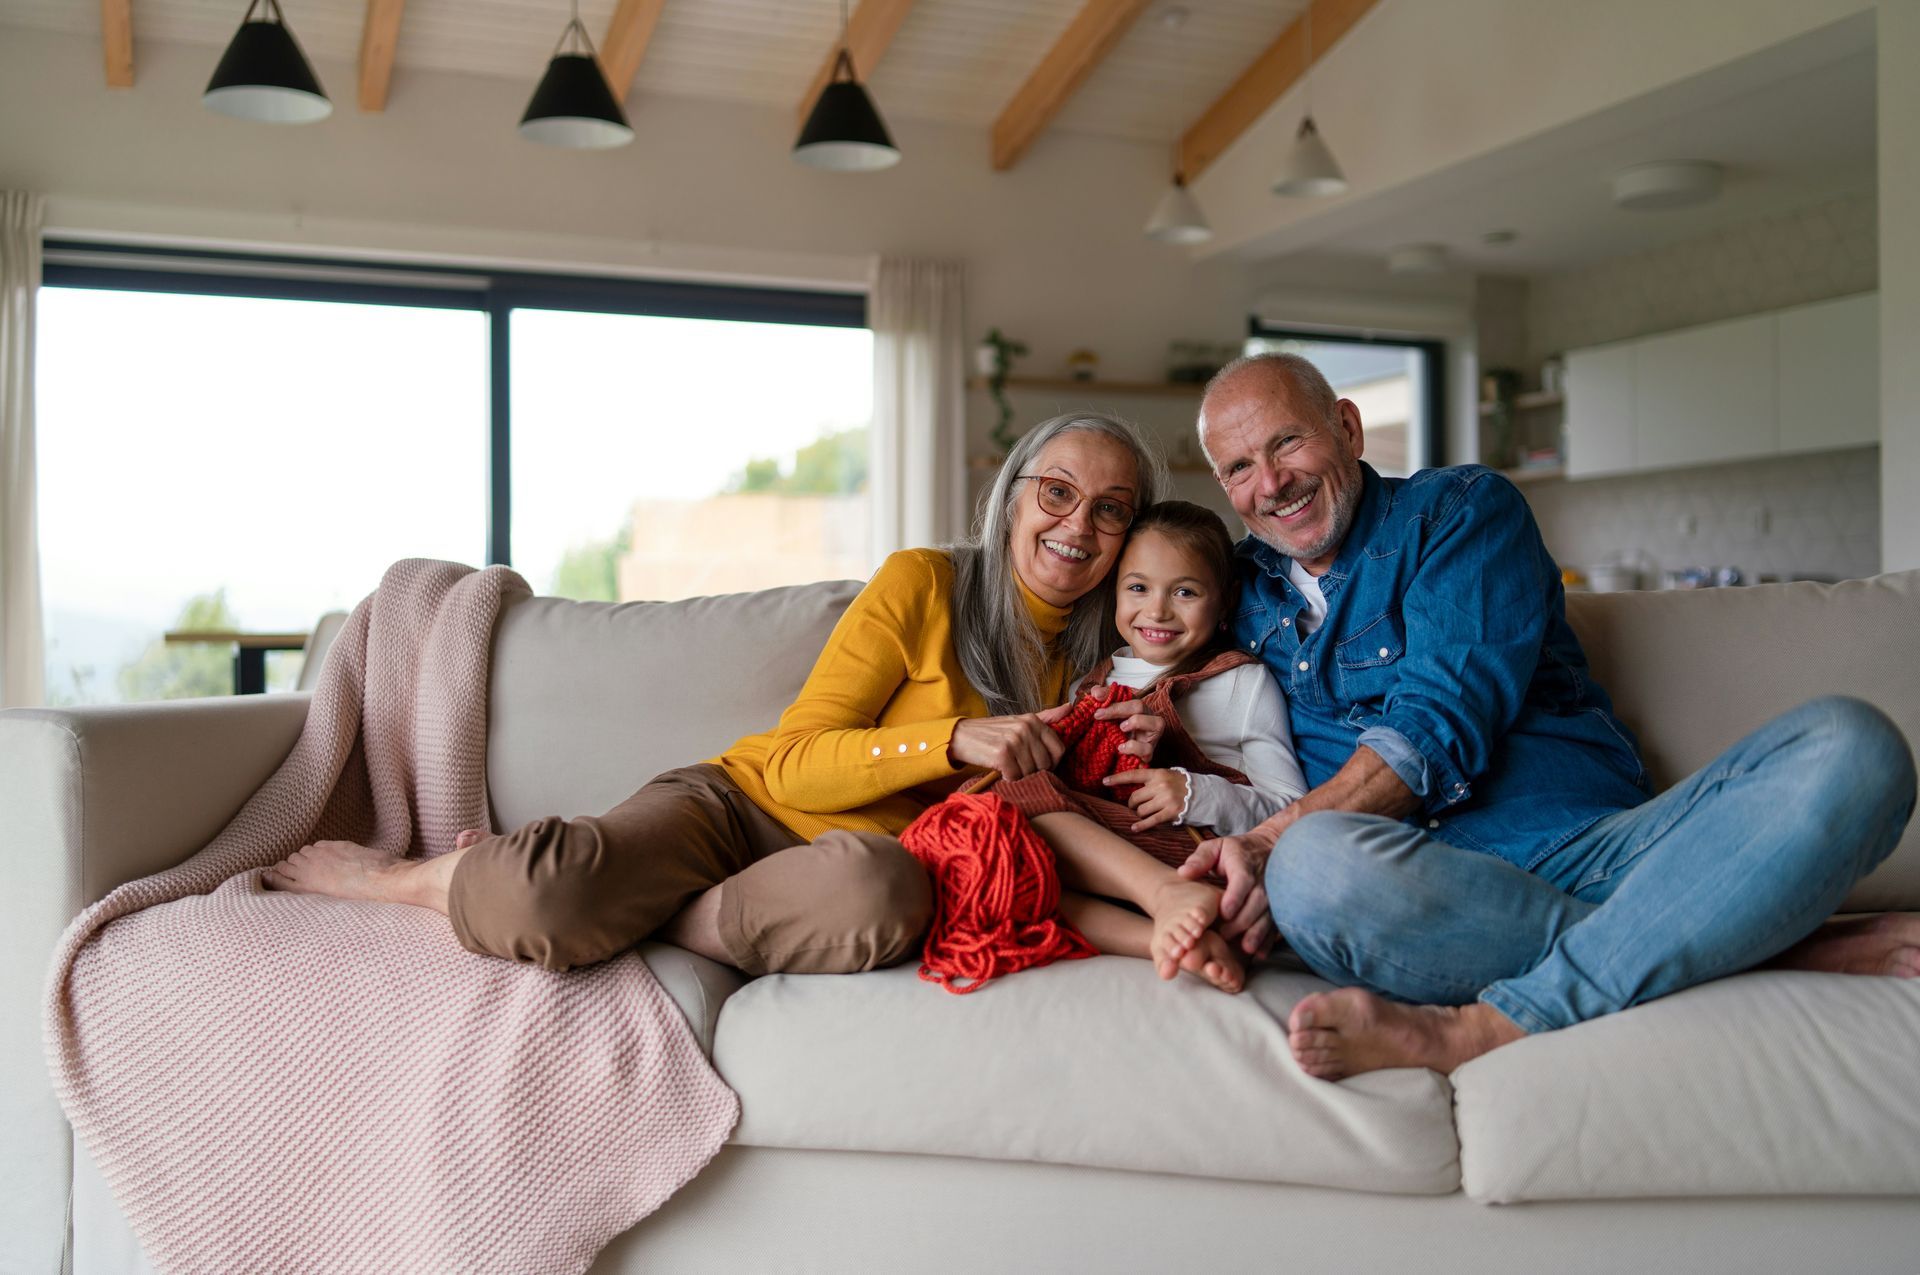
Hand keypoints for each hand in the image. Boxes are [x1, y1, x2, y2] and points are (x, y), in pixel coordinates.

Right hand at [949, 706, 1068, 779]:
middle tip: (1019, 767)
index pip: (1058, 749)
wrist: (961, 736)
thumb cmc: (992, 732)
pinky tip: (1001, 771)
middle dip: (1034, 770)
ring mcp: (1014, 741)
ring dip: (1020, 775)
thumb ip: (1046, 717)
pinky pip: (1015, 777)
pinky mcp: (1002, 754)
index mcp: (1033, 720)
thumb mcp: (1020, 721)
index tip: (1040, 765)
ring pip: (1031, 772)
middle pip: (1045, 764)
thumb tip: (1070, 707)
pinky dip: (1008, 778)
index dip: (1052, 762)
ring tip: (1009, 767)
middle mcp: (1025, 728)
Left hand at [1093, 698, 1163, 762]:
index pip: (1128, 695)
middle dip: (1118, 708)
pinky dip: (1133, 747)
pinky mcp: (1149, 753)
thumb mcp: (1109, 717)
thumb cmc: (1119, 734)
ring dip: (1136, 722)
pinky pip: (1147, 749)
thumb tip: (1095, 691)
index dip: (1112, 695)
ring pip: (1156, 723)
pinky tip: (1121, 748)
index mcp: (1138, 708)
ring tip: (1121, 728)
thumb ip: (1104, 702)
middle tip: (1099, 714)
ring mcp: (1151, 736)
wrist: (1123, 758)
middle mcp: (1148, 719)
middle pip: (1140, 706)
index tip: (1096, 698)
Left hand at [1102, 768, 1187, 831]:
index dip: (1117, 779)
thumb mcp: (1168, 775)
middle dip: (1132, 804)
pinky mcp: (1171, 812)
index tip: (1105, 781)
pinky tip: (1135, 828)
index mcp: (1158, 774)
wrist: (1204, 794)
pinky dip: (1141, 825)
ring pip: (1141, 810)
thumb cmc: (1182, 784)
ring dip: (1139, 814)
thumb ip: (1152, 778)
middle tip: (1134, 806)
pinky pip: (1151, 820)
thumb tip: (1133, 782)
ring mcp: (1166, 799)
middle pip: (1135, 797)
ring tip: (1144, 813)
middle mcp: (1160, 786)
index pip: (1133, 775)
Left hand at [1180, 829, 1277, 955]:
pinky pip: (1275, 924)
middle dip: (1242, 921)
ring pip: (1268, 916)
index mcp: (1243, 866)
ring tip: (1245, 949)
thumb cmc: (1235, 851)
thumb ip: (1200, 859)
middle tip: (1225, 936)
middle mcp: (1262, 881)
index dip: (1235, 898)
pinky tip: (1260, 954)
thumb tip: (1183, 872)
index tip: (1224, 913)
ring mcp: (1273, 895)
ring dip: (1258, 933)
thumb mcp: (1216, 847)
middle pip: (1256, 903)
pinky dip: (1269, 940)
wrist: (1267, 848)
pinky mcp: (1277, 907)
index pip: (1242, 882)